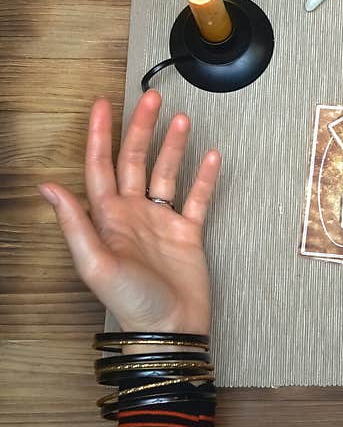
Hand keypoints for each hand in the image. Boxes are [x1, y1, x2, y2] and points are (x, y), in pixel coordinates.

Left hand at [38, 90, 220, 342]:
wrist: (170, 327)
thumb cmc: (130, 302)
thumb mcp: (94, 263)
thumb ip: (74, 223)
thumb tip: (48, 187)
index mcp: (108, 217)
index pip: (100, 166)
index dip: (99, 134)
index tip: (103, 105)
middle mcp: (133, 213)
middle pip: (136, 160)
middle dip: (142, 128)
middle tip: (151, 99)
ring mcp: (162, 221)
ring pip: (167, 173)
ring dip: (174, 146)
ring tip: (183, 120)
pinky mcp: (188, 232)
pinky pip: (197, 198)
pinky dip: (204, 177)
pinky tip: (210, 157)